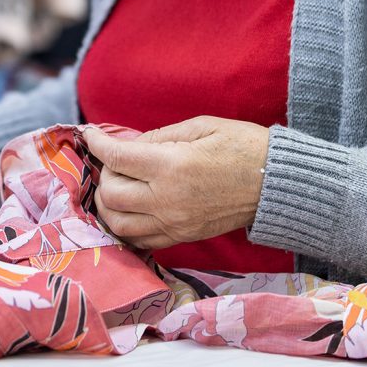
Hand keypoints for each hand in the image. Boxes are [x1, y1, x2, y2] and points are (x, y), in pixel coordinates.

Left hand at [84, 116, 268, 249]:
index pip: (117, 157)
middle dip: (104, 172)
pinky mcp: (181, 238)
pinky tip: (129, 206)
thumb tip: (126, 144)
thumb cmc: (242, 146)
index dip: (97, 143)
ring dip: (108, 201)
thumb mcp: (200, 126)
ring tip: (119, 182)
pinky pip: (138, 240)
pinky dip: (124, 224)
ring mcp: (173, 224)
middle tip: (115, 159)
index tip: (90, 133)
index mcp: (172, 166)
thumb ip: (159, 136)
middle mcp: (167, 200)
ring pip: (117, 222)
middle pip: (110, 193)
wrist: (276, 184)